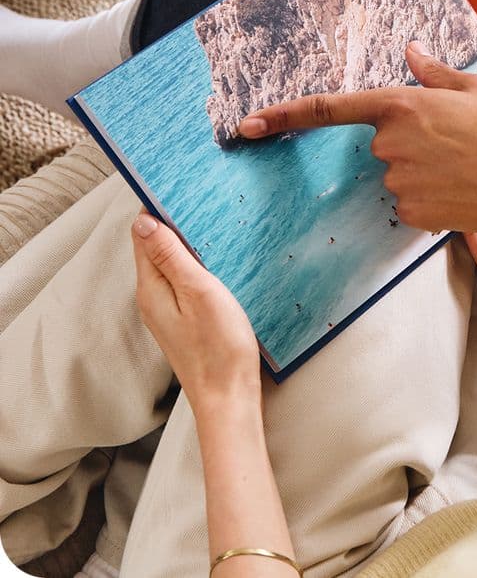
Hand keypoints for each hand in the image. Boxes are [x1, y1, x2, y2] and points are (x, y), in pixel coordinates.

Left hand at [132, 211, 261, 415]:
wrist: (230, 396)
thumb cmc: (219, 346)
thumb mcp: (199, 292)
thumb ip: (171, 256)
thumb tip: (144, 221)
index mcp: (152, 287)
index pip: (143, 234)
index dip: (156, 208)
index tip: (175, 183)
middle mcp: (153, 297)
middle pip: (155, 247)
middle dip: (171, 221)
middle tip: (197, 194)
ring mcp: (169, 309)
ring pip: (170, 263)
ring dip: (184, 241)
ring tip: (208, 218)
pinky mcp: (186, 318)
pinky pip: (183, 279)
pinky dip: (195, 262)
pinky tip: (215, 258)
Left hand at [237, 43, 476, 235]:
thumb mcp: (474, 88)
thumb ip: (432, 72)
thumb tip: (410, 51)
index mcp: (402, 106)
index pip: (329, 109)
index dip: (284, 115)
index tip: (248, 125)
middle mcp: (392, 145)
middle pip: (381, 144)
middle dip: (409, 142)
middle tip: (454, 142)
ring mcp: (399, 182)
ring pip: (396, 174)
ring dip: (422, 170)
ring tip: (465, 165)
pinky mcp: (412, 212)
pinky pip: (409, 201)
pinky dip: (430, 195)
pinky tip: (461, 188)